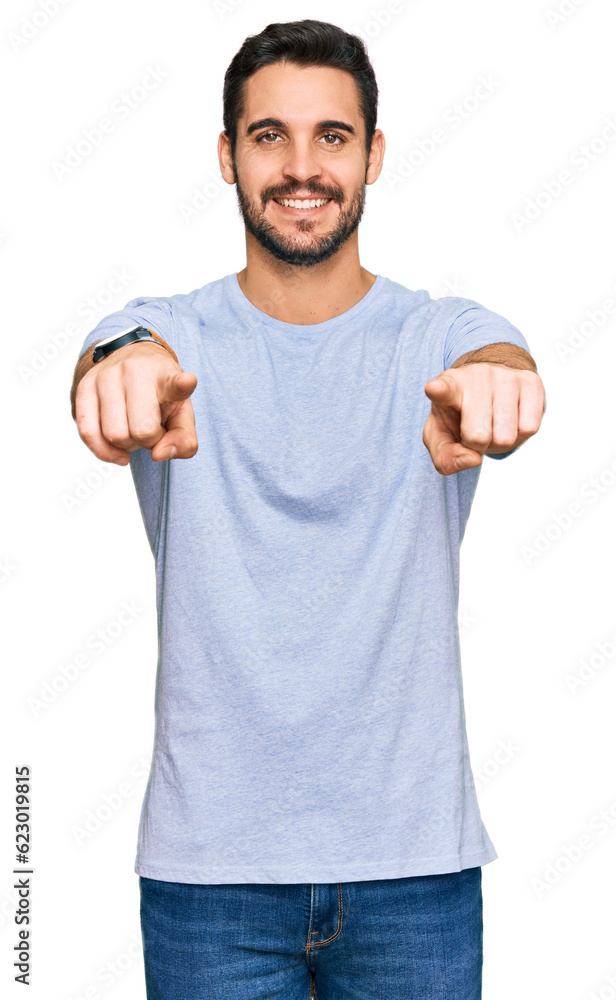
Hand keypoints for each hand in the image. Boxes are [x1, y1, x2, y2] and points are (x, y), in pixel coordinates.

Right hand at [74, 342, 198, 464]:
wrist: (131, 361)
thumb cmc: (160, 395)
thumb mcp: (182, 413)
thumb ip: (184, 441)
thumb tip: (158, 454)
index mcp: (166, 375)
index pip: (175, 383)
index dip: (182, 385)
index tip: (187, 382)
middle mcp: (135, 371)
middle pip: (142, 431)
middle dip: (148, 442)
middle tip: (151, 430)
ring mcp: (107, 376)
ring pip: (114, 435)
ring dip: (126, 445)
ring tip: (133, 430)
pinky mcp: (84, 387)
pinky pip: (88, 433)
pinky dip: (104, 451)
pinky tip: (118, 452)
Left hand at [422, 363, 544, 475]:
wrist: (491, 388)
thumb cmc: (459, 415)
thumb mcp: (441, 436)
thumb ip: (445, 456)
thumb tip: (472, 459)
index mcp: (449, 386)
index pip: (444, 389)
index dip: (439, 390)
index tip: (434, 389)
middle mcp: (477, 375)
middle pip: (478, 436)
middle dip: (476, 446)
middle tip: (474, 432)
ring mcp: (506, 376)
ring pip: (506, 436)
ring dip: (499, 441)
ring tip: (492, 424)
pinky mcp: (531, 382)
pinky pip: (529, 428)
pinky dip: (520, 435)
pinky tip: (511, 419)